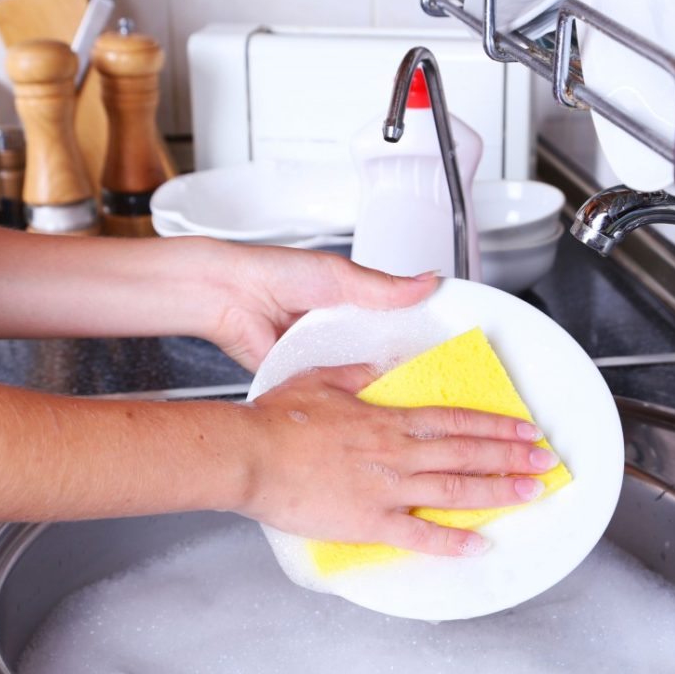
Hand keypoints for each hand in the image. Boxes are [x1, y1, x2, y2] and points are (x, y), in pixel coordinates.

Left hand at [203, 244, 437, 370]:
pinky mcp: (306, 378)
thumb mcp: (341, 276)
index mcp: (352, 304)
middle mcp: (339, 332)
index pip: (394, 322)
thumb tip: (427, 281)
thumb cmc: (275, 274)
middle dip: (398, 364)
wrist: (230, 298)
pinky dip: (343, 393)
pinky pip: (331, 389)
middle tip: (426, 373)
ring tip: (401, 390)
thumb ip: (386, 287)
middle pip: (380, 354)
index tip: (443, 346)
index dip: (416, 334)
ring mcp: (323, 357)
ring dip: (373, 381)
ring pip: (359, 375)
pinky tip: (362, 398)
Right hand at [235, 363, 556, 555]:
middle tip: (545, 461)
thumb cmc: (278, 419)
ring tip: (531, 492)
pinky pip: (419, 533)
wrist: (251, 454)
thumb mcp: (322, 380)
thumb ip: (356, 374)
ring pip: (456, 489)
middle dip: (512, 456)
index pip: (455, 420)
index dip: (495, 424)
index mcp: (387, 418)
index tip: (524, 428)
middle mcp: (396, 451)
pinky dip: (452, 541)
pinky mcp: (369, 520)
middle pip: (467, 452)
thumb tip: (377, 369)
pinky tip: (479, 544)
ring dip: (498, 490)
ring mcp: (386, 487)